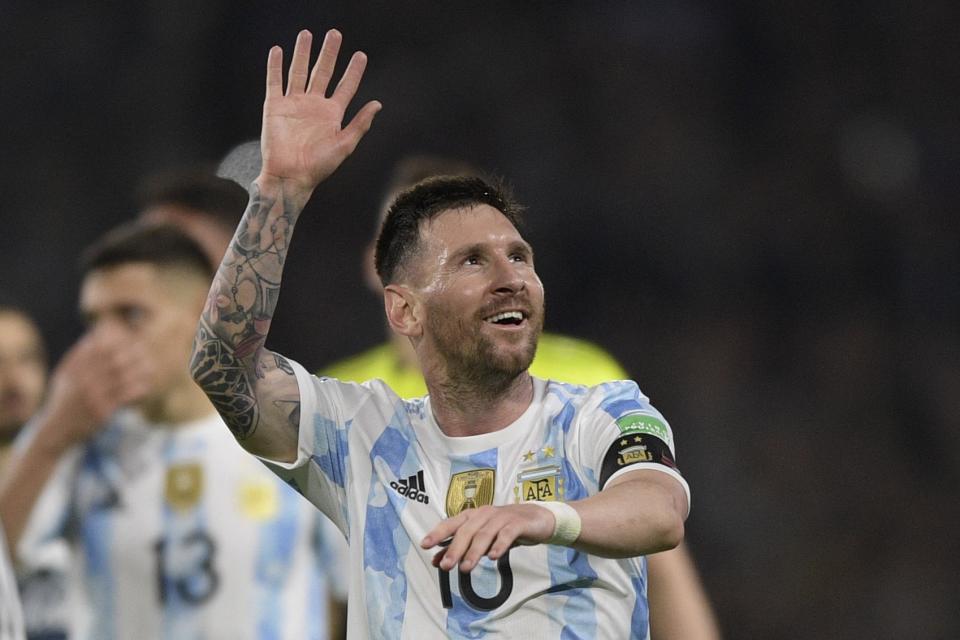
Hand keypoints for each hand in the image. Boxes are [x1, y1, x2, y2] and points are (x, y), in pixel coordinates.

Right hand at [40, 328, 154, 450]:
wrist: (56, 430)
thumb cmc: (64, 399)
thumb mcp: (65, 374)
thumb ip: (79, 353)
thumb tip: (97, 332)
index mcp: (74, 368)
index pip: (99, 347)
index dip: (118, 339)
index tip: (131, 338)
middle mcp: (82, 380)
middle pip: (114, 360)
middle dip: (133, 353)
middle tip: (145, 351)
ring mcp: (92, 396)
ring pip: (123, 377)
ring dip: (139, 371)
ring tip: (150, 367)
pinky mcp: (101, 411)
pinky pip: (125, 396)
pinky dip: (138, 389)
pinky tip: (146, 387)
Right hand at [259, 29, 381, 192]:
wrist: (290, 177)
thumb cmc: (319, 167)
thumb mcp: (345, 145)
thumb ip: (360, 124)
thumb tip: (378, 104)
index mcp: (332, 114)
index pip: (346, 86)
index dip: (354, 71)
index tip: (361, 55)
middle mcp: (314, 106)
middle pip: (323, 72)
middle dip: (329, 53)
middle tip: (335, 34)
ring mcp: (294, 104)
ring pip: (299, 72)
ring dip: (303, 53)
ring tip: (307, 34)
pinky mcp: (275, 107)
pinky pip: (275, 82)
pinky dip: (275, 66)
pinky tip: (278, 50)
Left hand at [421, 503, 555, 572]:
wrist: (537, 518)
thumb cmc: (505, 528)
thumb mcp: (481, 538)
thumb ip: (460, 548)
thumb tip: (436, 561)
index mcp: (473, 516)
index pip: (452, 523)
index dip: (438, 533)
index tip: (425, 545)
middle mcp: (485, 514)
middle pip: (467, 530)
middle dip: (455, 548)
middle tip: (446, 566)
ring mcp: (502, 517)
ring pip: (484, 533)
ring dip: (474, 551)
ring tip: (466, 567)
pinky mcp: (518, 523)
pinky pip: (507, 534)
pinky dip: (499, 545)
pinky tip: (493, 557)